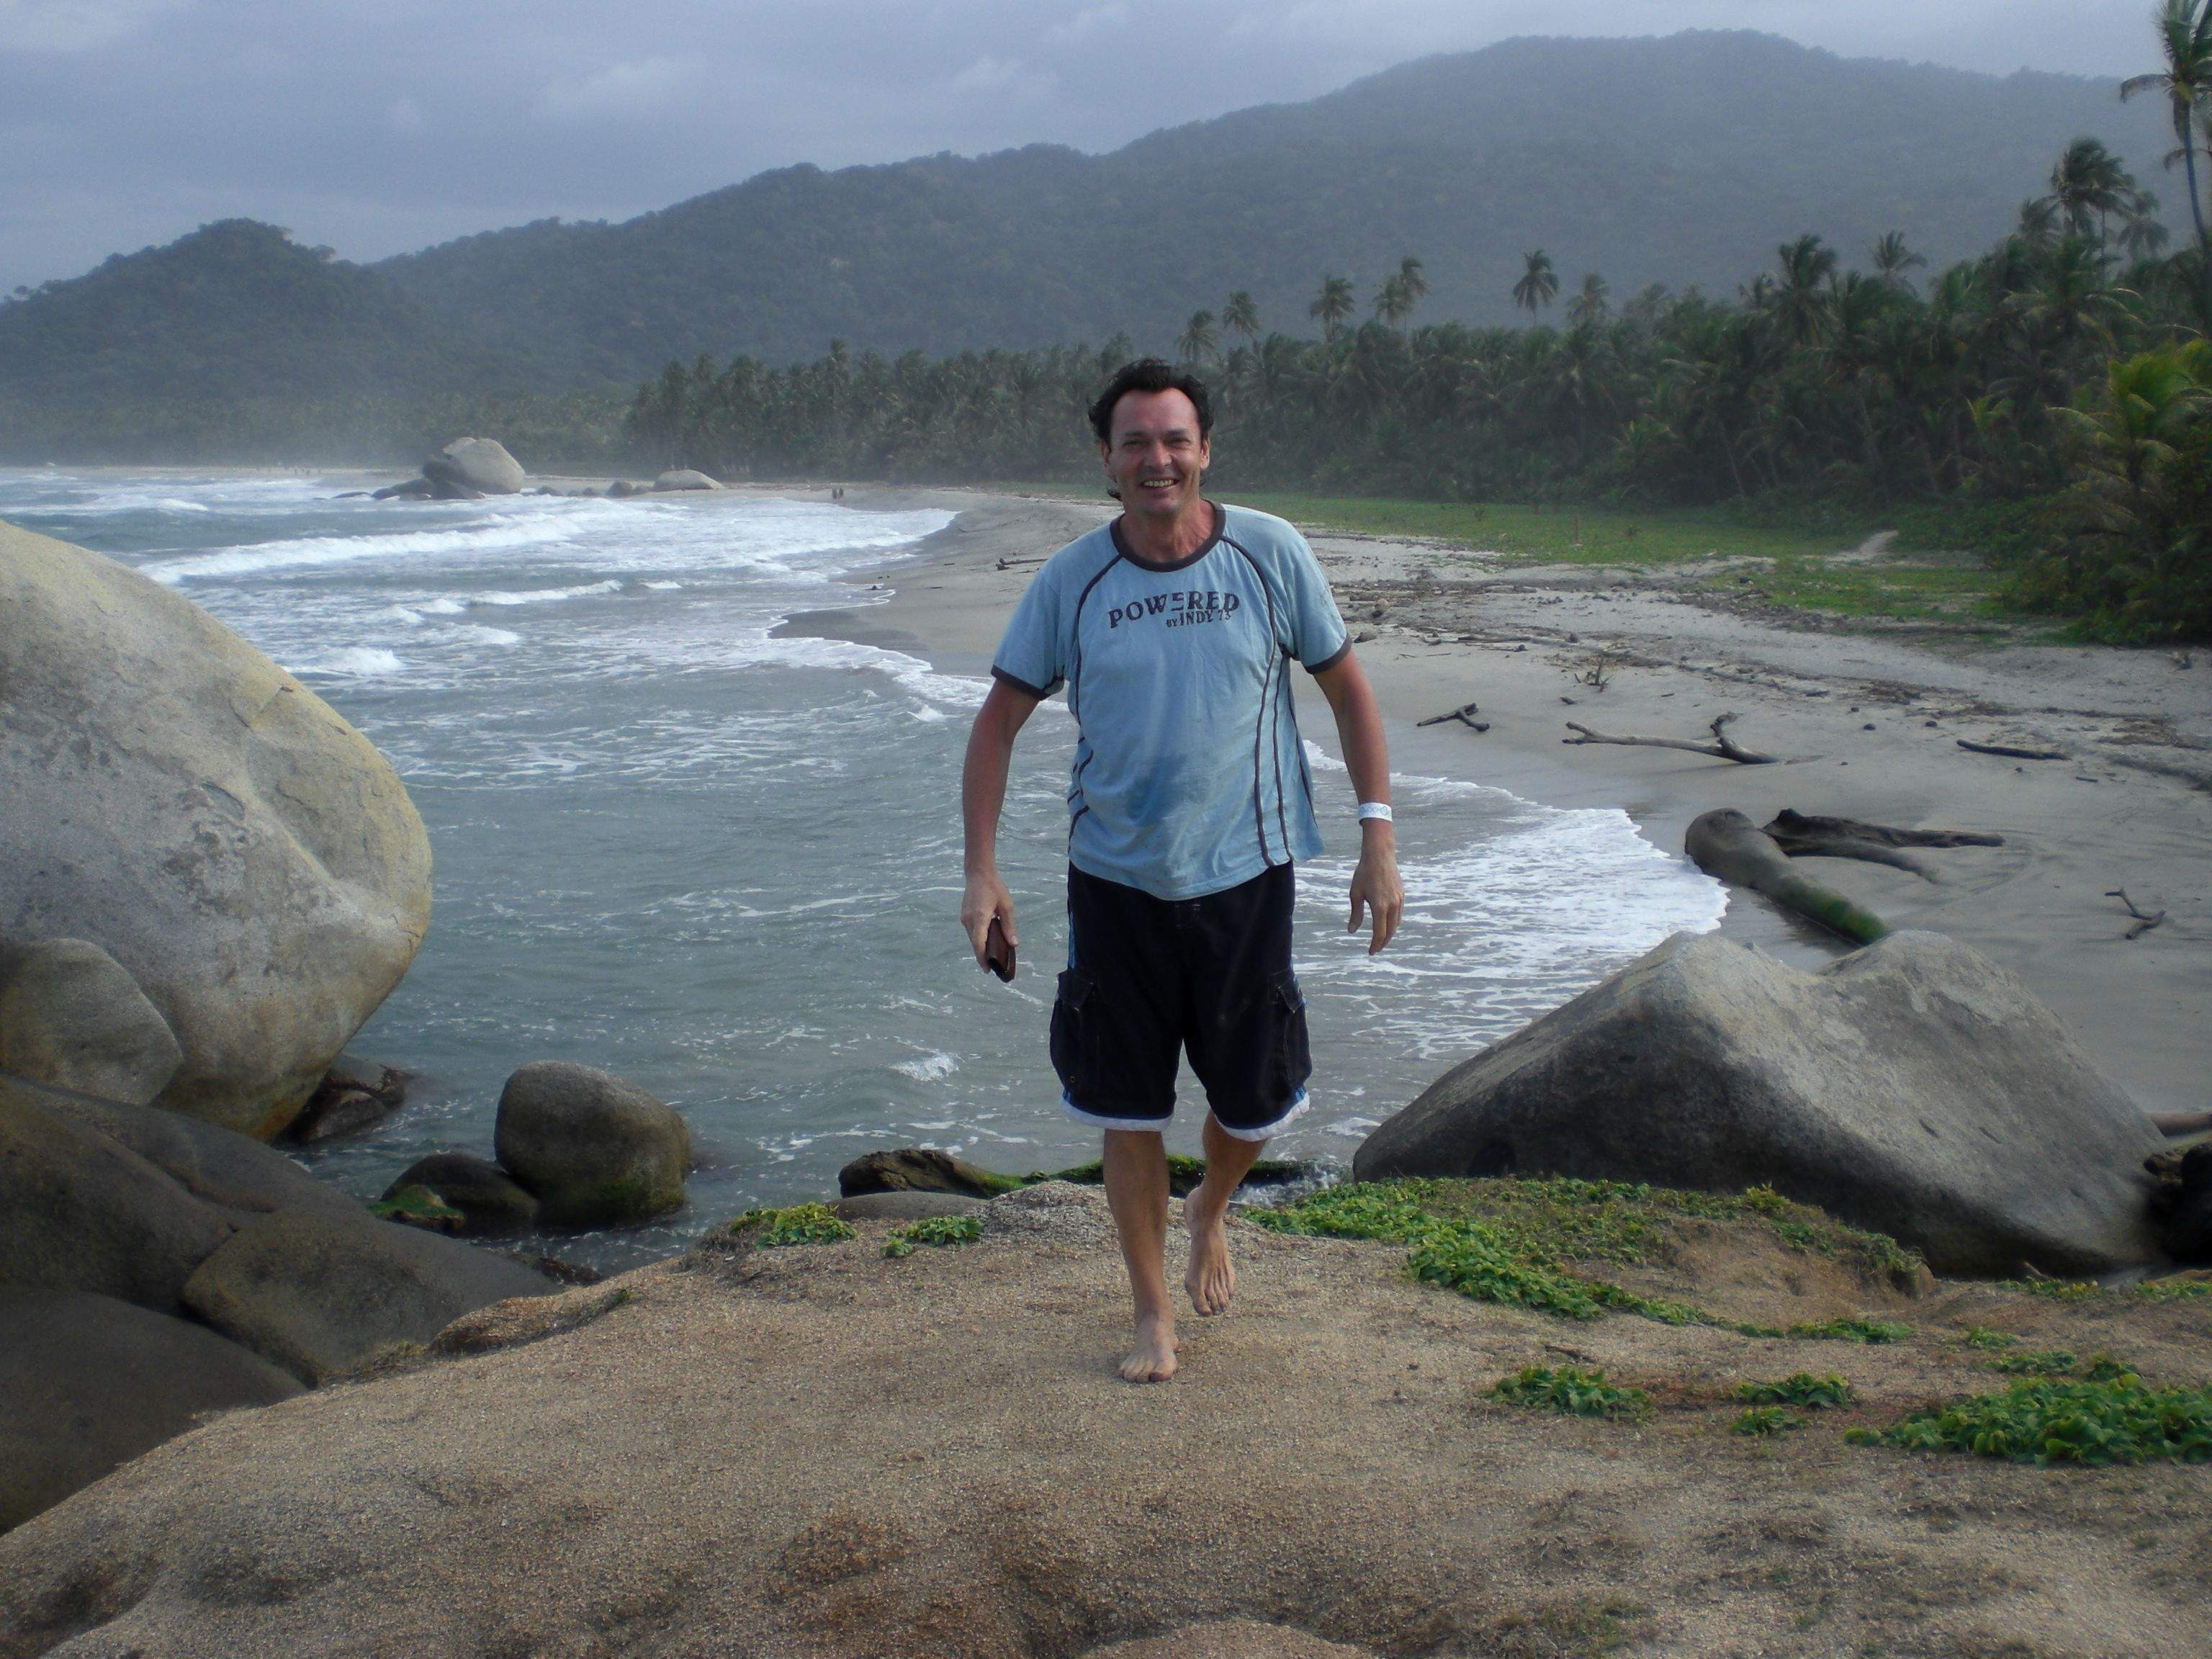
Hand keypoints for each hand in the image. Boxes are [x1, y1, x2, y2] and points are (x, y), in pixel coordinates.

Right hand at [962, 870, 1017, 968]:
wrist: (978, 873)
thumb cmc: (995, 888)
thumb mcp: (1007, 906)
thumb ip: (1009, 926)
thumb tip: (1013, 944)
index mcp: (980, 917)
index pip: (979, 943)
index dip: (982, 958)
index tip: (987, 969)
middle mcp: (969, 920)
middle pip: (975, 943)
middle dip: (982, 956)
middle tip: (994, 966)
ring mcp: (964, 918)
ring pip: (972, 938)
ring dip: (980, 947)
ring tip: (991, 955)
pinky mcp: (963, 916)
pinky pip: (971, 932)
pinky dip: (978, 939)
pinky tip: (987, 941)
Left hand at [1347, 828, 1402, 954]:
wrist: (1380, 854)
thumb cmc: (1364, 873)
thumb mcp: (1355, 893)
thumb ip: (1356, 914)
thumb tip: (1351, 931)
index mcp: (1380, 906)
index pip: (1379, 933)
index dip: (1375, 944)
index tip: (1371, 952)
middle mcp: (1392, 905)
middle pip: (1390, 931)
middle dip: (1383, 942)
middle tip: (1376, 949)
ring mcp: (1399, 900)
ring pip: (1396, 923)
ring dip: (1389, 933)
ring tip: (1381, 939)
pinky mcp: (1401, 895)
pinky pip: (1399, 914)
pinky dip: (1394, 923)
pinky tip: (1387, 924)